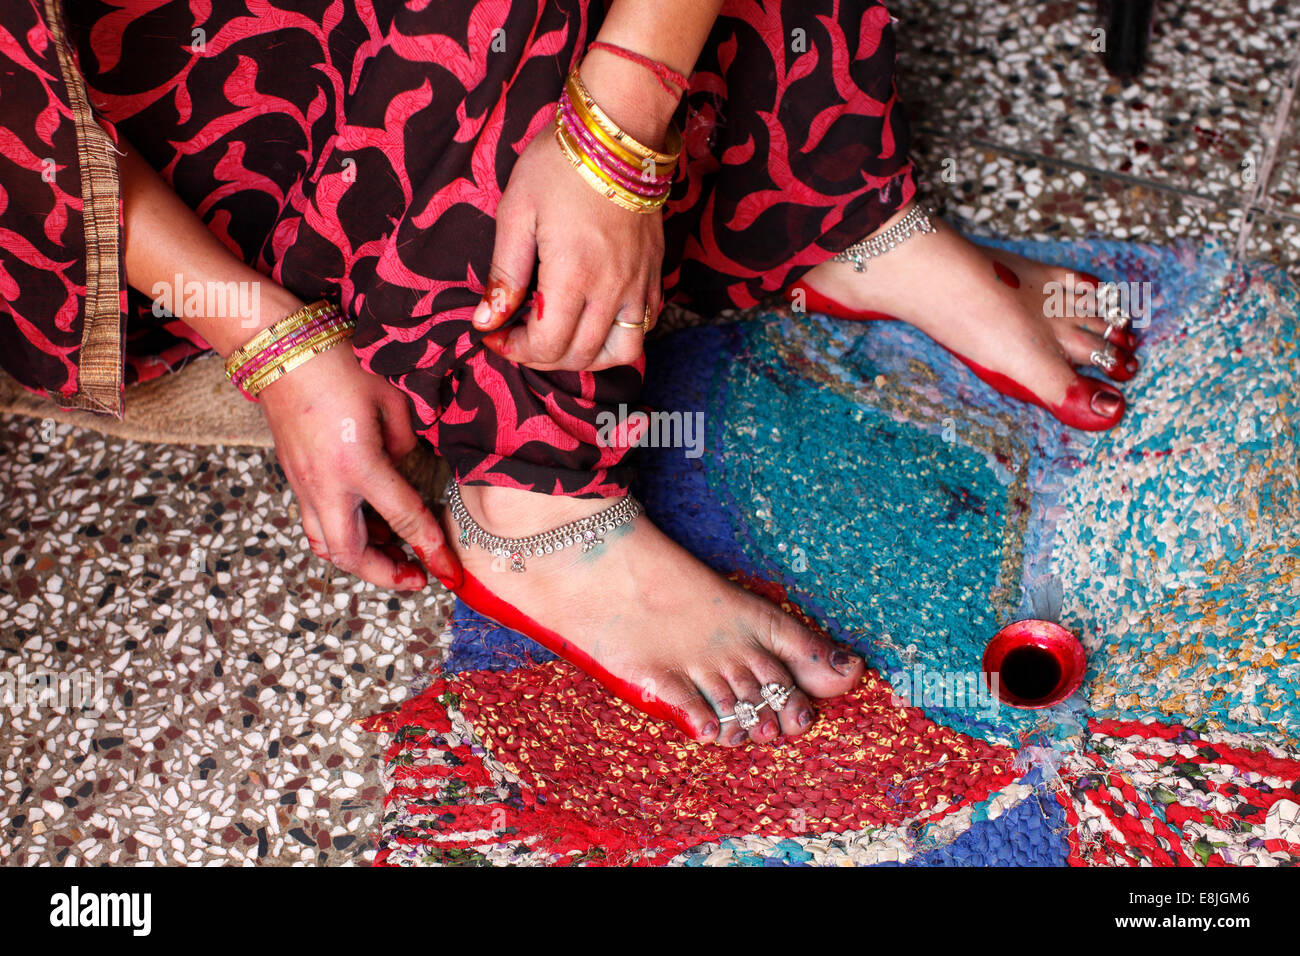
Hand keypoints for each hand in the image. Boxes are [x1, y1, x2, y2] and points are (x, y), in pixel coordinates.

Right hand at [257, 340, 462, 590]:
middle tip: (417, 576)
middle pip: (351, 555)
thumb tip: (401, 470)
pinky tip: (368, 524)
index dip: (433, 551)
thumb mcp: (392, 399)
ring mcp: (303, 484)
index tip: (450, 575)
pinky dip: (343, 535)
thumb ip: (406, 444)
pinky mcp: (294, 478)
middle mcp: (325, 484)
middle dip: (386, 575)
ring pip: (327, 545)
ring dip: (362, 558)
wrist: (279, 348)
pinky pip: (316, 523)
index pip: (404, 520)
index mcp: (357, 464)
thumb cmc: (340, 365)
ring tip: (394, 553)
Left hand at [473, 92, 667, 371]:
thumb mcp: (516, 213)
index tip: (494, 334)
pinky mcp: (654, 273)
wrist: (618, 133)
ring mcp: (639, 284)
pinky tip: (593, 321)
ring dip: (584, 358)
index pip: (546, 345)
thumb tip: (485, 322)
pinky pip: (644, 326)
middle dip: (541, 356)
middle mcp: (611, 289)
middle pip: (579, 355)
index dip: (514, 350)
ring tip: (559, 340)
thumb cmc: (559, 165)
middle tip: (517, 336)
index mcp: (573, 276)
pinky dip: (617, 338)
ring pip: (620, 352)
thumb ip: (503, 275)